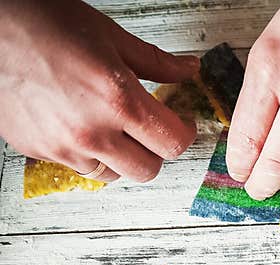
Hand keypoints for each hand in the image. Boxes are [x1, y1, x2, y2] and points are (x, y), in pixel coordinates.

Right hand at [0, 0, 197, 181]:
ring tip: (112, 127)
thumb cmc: (41, 21)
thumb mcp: (110, 35)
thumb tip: (188, 69)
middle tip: (150, 129)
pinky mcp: (38, 151)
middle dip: (155, 150)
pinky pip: (78, 167)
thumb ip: (156, 62)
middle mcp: (91, 132)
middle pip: (147, 170)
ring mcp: (62, 147)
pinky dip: (87, 153)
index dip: (184, 133)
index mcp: (117, 100)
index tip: (181, 124)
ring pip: (113, 174)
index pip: (173, 143)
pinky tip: (80, 125)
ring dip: (121, 156)